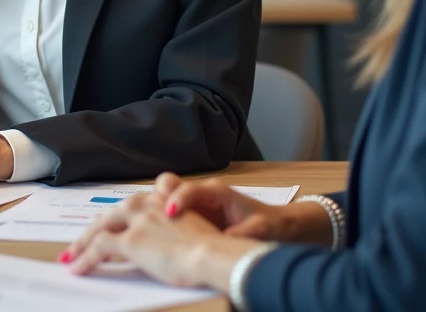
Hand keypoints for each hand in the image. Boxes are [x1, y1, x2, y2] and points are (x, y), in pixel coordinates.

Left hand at [63, 191, 259, 290]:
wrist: (213, 254)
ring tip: (71, 256)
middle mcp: (145, 204)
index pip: (127, 209)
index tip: (104, 231)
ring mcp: (136, 221)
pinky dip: (84, 258)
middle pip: (109, 216)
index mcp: (160, 200)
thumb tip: (159, 244)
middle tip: (77, 244)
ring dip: (82, 244)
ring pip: (99, 228)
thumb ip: (167, 229)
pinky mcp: (130, 240)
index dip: (114, 221)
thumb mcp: (187, 230)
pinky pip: (98, 248)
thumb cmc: (210, 248)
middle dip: (91, 231)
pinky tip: (77, 267)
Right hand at [153, 173, 293, 239]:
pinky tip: (156, 238)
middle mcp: (202, 194)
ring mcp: (195, 205)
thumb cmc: (269, 224)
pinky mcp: (192, 218)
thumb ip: (241, 234)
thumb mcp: (259, 230)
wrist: (276, 226)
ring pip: (164, 198)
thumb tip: (225, 240)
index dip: (179, 199)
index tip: (171, 212)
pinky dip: (159, 222)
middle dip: (157, 197)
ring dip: (154, 210)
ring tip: (149, 229)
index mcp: (217, 193)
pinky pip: (169, 214)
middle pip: (169, 185)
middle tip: (151, 216)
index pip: (190, 189)